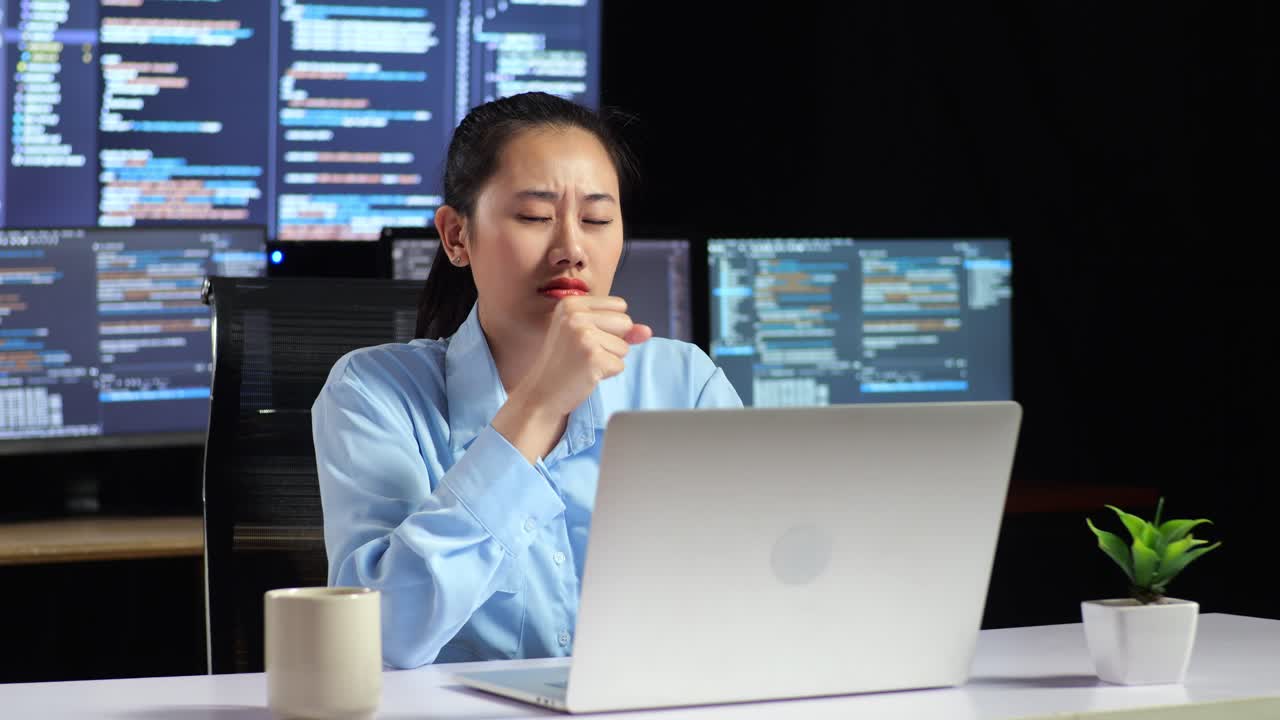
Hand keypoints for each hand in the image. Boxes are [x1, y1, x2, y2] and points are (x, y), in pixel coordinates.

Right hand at [516, 294, 650, 415]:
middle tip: (584, 353)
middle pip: (625, 322)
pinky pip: (620, 365)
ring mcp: (583, 335)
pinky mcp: (593, 358)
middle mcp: (575, 314)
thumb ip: (619, 329)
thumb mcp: (587, 335)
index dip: (611, 326)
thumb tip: (647, 330)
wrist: (542, 394)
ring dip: (609, 359)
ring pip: (625, 346)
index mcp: (571, 303)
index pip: (619, 305)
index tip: (585, 338)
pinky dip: (607, 374)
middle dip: (613, 342)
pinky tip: (586, 374)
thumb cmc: (564, 363)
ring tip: (583, 364)